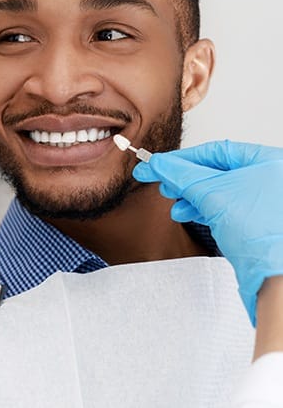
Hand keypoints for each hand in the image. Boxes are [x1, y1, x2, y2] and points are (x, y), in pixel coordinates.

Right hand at [132, 140, 282, 325]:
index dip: (183, 158)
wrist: (274, 279)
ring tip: (172, 200)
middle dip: (184, 178)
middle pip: (215, 170)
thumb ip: (181, 174)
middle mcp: (268, 178)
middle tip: (161, 181)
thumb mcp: (211, 194)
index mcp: (267, 161)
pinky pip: (222, 206)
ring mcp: (262, 201)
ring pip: (217, 190)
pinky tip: (185, 211)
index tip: (159, 163)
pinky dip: (201, 208)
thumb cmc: (260, 235)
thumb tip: (160, 164)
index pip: (216, 151)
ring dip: (190, 195)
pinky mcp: (254, 221)